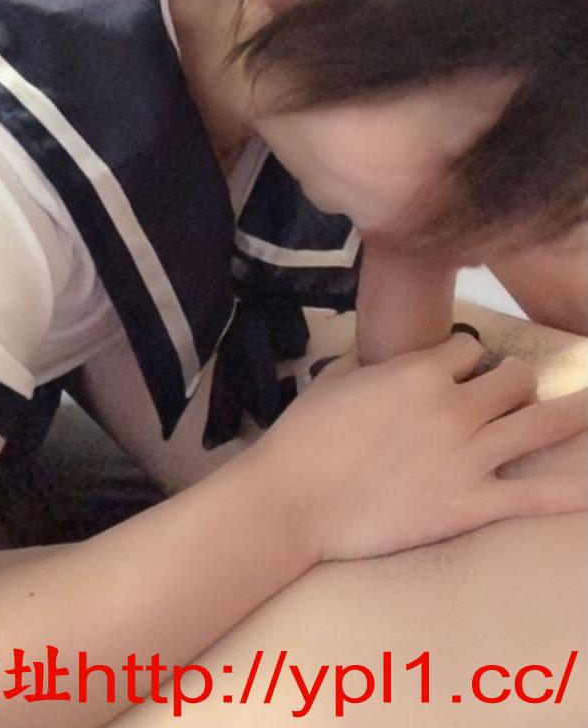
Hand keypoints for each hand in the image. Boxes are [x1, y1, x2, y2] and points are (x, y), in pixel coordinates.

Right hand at [257, 332, 587, 560]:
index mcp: (418, 371)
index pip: (468, 348)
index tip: (459, 369)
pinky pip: (536, 496)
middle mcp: (453, 407)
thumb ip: (375, 364)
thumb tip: (388, 361)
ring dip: (571, 412)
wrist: (293, 497)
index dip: (466, 358)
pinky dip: (573, 492)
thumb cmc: (305, 434)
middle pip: (513, 379)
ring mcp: (467, 458)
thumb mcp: (337, 376)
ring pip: (538, 422)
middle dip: (515, 381)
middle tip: (508, 393)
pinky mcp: (470, 505)